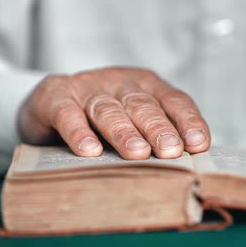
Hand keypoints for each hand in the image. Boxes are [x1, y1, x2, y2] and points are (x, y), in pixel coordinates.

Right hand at [17, 67, 209, 158]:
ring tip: (138, 153)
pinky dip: (79, 132)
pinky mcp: (55, 96)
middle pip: (142, 105)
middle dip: (158, 128)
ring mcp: (86, 87)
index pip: (174, 100)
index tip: (198, 144)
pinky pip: (68, 114)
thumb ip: (157, 136)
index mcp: (147, 85)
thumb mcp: (134, 121)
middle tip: (170, 151)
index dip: (187, 121)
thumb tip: (190, 164)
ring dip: (124, 132)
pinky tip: (89, 150)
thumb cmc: (102, 121)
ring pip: (109, 109)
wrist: (47, 104)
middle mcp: (119, 82)